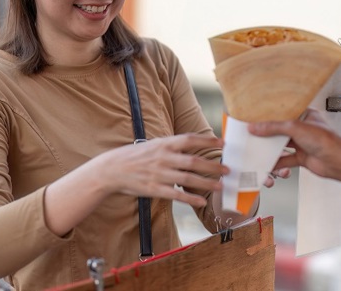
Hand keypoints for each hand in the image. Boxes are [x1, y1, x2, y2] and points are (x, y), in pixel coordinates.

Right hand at [96, 133, 226, 207]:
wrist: (112, 169)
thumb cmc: (134, 156)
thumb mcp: (152, 145)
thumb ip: (170, 146)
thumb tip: (190, 144)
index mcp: (163, 144)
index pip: (189, 139)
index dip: (207, 140)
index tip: (223, 142)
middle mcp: (163, 157)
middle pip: (193, 161)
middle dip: (212, 165)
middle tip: (228, 169)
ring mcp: (159, 174)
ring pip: (188, 179)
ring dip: (207, 182)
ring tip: (221, 185)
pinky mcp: (154, 189)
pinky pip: (176, 195)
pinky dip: (190, 198)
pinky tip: (201, 201)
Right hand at [248, 109, 340, 178]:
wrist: (339, 162)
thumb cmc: (327, 141)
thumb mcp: (295, 128)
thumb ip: (273, 127)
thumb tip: (256, 127)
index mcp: (305, 114)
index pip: (283, 112)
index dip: (269, 114)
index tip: (255, 117)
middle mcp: (303, 128)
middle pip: (280, 129)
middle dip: (267, 133)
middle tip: (253, 133)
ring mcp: (302, 143)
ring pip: (281, 145)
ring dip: (271, 148)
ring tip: (258, 148)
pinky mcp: (302, 157)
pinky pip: (285, 159)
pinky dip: (276, 162)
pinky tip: (268, 163)